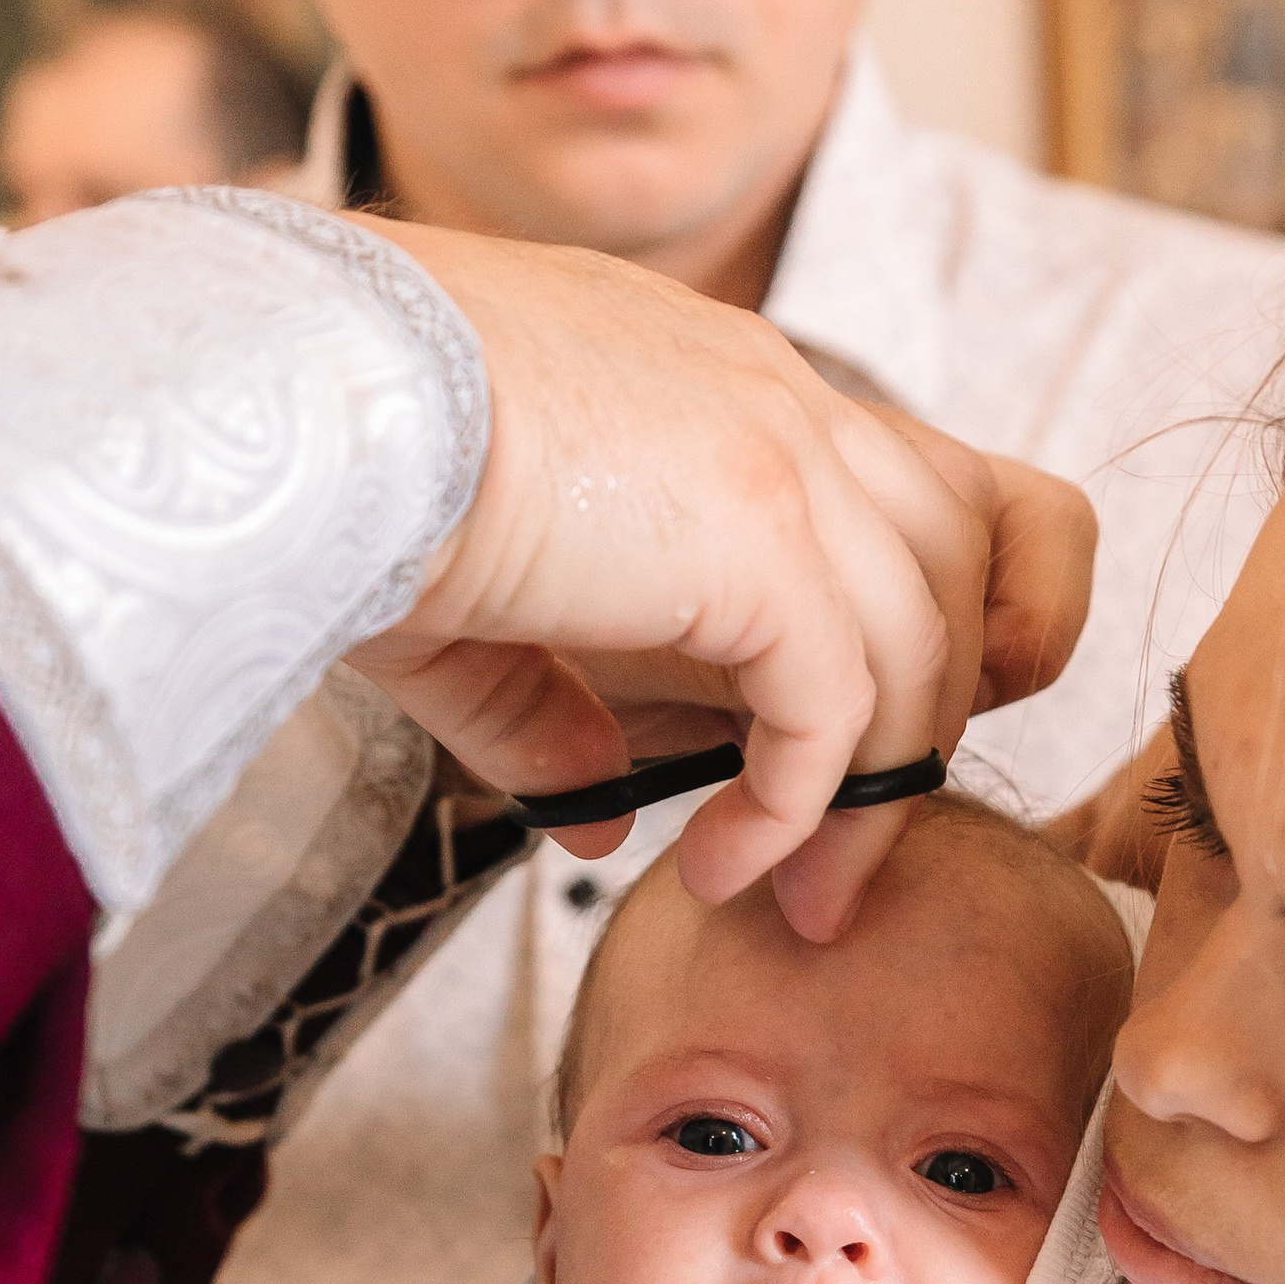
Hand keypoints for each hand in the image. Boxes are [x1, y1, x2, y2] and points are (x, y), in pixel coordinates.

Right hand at [352, 231, 1092, 938]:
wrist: (310, 399)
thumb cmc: (351, 473)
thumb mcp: (467, 601)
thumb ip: (544, 704)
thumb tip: (597, 818)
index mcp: (727, 383)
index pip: (924, 474)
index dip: (965, 600)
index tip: (903, 719)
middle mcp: (781, 399)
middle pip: (974, 550)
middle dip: (944, 714)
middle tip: (849, 847)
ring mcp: (787, 458)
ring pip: (924, 648)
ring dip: (873, 798)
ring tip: (798, 900)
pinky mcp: (765, 539)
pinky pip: (839, 711)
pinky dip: (800, 812)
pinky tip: (723, 869)